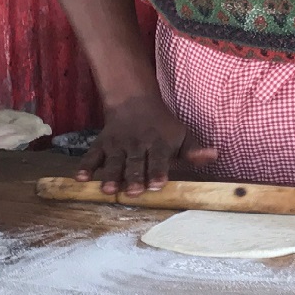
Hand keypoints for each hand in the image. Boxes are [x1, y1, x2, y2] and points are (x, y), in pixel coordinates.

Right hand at [80, 94, 214, 195]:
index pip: (160, 158)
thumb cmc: (163, 126)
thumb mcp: (182, 134)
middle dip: (133, 178)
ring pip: (114, 162)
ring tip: (108, 190)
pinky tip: (81, 179)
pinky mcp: (102, 145)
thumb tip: (214, 155)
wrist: (134, 101)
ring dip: (110, 175)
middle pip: (135, 163)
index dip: (158, 171)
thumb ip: (194, 150)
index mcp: (159, 143)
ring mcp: (118, 145)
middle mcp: (138, 145)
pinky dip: (86, 166)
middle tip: (132, 192)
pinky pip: (92, 155)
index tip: (157, 184)